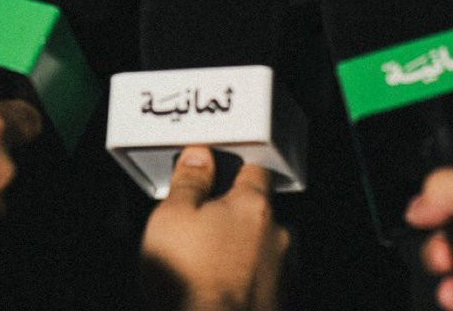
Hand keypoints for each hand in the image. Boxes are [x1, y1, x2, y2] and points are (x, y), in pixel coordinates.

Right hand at [140, 147, 289, 310]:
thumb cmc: (189, 283)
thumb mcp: (171, 219)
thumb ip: (188, 182)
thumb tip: (198, 157)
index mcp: (252, 206)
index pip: (254, 169)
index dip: (232, 169)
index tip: (215, 174)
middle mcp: (276, 236)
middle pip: (259, 212)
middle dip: (236, 217)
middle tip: (203, 229)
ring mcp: (281, 275)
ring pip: (263, 250)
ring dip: (243, 253)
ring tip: (209, 268)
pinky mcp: (278, 306)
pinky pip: (263, 284)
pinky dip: (246, 284)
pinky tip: (221, 292)